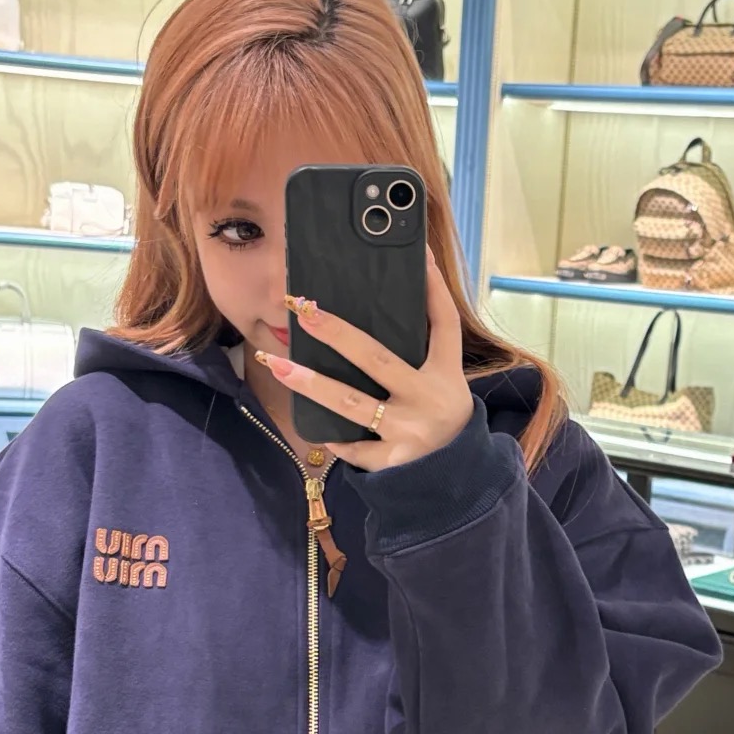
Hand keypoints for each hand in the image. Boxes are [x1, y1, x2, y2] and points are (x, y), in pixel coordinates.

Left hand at [256, 253, 472, 471]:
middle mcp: (429, 399)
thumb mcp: (443, 384)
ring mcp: (410, 431)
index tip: (415, 254)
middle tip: (304, 311)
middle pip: (377, 359)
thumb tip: (391, 303)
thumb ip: (420, 352)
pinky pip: (353, 447)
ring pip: (351, 403)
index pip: (443, 323)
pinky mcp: (393, 462)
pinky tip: (314, 427)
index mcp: (446, 374)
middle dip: (337, 333)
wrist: (457, 480)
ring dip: (310, 383)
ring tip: (275, 363)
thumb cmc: (441, 420)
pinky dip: (334, 438)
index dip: (432, 289)